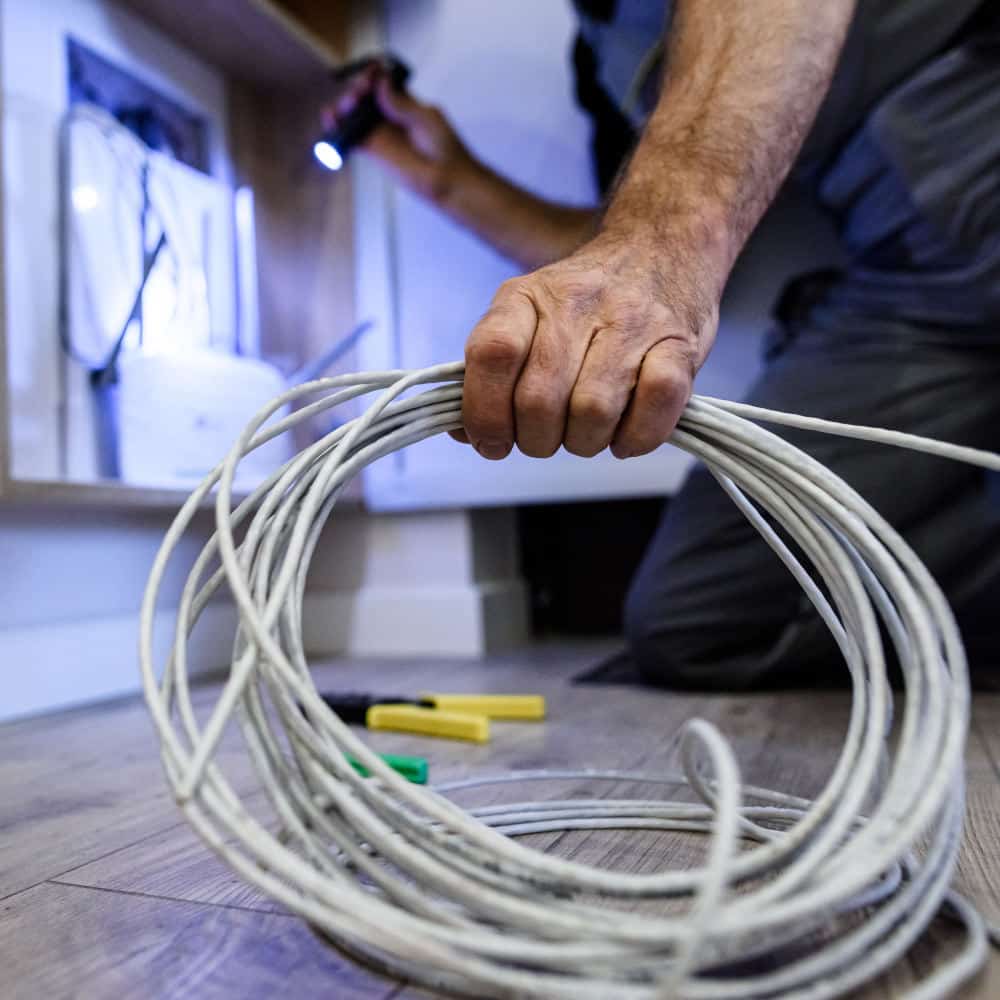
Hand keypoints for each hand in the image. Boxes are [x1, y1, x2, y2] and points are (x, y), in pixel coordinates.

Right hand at [322, 67, 476, 203]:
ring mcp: (380, 133)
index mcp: (404, 102)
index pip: (381, 82)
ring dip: (344, 106)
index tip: (371, 74)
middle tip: (359, 94)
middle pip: (364, 96)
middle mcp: (389, 115)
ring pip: (354, 114)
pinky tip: (330, 119)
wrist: (446, 179)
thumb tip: (382, 83)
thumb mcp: (425, 118)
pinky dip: (338, 128)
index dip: (373, 76)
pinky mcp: (373, 150)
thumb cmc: (444, 148)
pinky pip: (350, 136)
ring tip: (346, 107)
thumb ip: (401, 103)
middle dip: (358, 90)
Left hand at [457, 228, 718, 459]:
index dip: (484, 412)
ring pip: (593, 411)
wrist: (659, 249)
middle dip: (537, 440)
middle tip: (547, 436)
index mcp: (525, 296)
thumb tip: (465, 433)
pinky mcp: (680, 345)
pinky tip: (625, 434)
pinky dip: (635, 437)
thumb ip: (491, 372)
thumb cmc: (583, 305)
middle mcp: (577, 302)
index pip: (492, 354)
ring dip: (584, 442)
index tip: (493, 442)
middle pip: (540, 400)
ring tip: (587, 432)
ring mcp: (633, 322)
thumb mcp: (525, 318)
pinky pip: (655, 405)